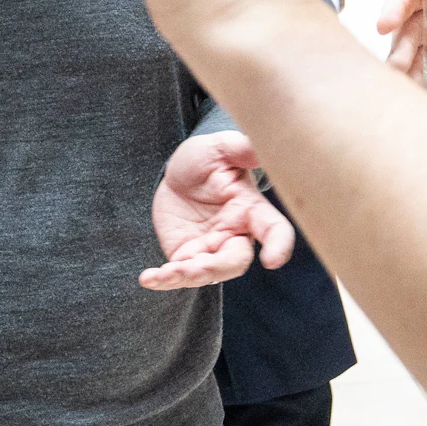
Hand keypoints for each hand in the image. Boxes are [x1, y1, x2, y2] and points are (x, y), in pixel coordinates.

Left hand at [140, 131, 293, 289]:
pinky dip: (164, 280)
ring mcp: (211, 249)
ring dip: (187, 276)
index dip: (278, 246)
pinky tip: (148, 278)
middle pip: (236, 261)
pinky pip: (179, 275)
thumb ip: (242, 148)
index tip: (271, 261)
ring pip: (207, 273)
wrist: (176, 173)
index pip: (274, 230)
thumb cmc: (207, 158)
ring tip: (164, 273)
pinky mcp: (187, 257)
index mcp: (251, 209)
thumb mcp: (221, 147)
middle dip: (216, 268)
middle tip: (192, 266)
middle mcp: (235, 234)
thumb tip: (262, 145)